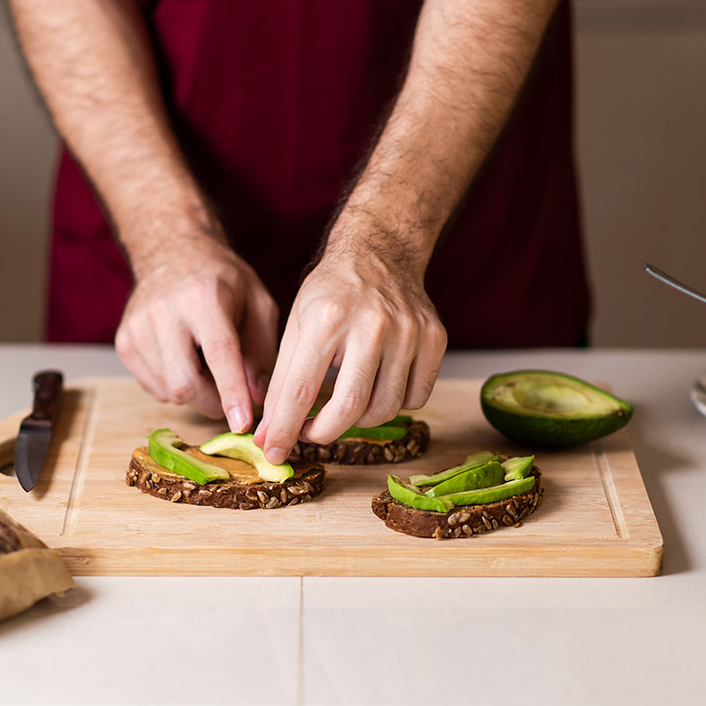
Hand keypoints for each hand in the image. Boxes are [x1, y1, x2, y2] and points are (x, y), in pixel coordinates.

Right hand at [115, 241, 278, 430]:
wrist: (173, 251)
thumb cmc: (222, 280)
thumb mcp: (258, 303)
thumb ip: (263, 351)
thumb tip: (258, 398)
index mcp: (203, 297)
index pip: (219, 353)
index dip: (232, 393)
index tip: (244, 425)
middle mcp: (163, 311)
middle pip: (184, 382)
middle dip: (213, 404)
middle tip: (232, 403)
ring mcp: (137, 327)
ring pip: (168, 390)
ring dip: (197, 394)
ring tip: (209, 369)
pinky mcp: (124, 342)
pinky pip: (154, 387)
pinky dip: (175, 387)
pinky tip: (186, 362)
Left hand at [253, 245, 446, 462]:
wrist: (379, 254)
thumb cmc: (332, 293)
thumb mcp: (295, 327)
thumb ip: (282, 382)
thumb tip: (270, 435)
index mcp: (327, 317)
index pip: (302, 389)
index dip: (285, 429)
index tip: (274, 451)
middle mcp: (372, 324)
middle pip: (350, 407)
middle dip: (324, 432)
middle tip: (310, 433)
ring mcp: (409, 331)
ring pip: (385, 409)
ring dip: (358, 419)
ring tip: (344, 401)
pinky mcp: (435, 338)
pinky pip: (415, 398)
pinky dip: (393, 403)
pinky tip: (377, 383)